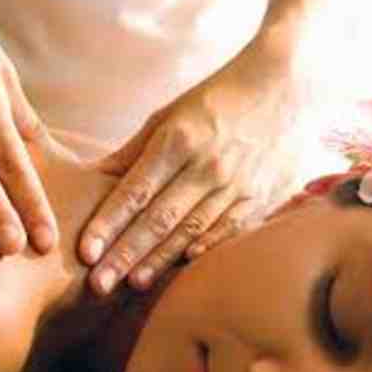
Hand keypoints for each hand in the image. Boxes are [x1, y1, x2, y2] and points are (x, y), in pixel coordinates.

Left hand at [79, 36, 308, 294]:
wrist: (286, 86)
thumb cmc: (218, 98)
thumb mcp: (172, 113)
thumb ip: (136, 150)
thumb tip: (98, 177)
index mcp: (179, 140)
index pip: (135, 191)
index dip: (108, 223)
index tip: (85, 251)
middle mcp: (207, 165)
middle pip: (159, 219)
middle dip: (126, 254)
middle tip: (97, 285)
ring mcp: (237, 184)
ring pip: (191, 231)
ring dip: (160, 260)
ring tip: (132, 285)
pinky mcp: (261, 195)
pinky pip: (229, 229)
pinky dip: (205, 249)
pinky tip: (184, 268)